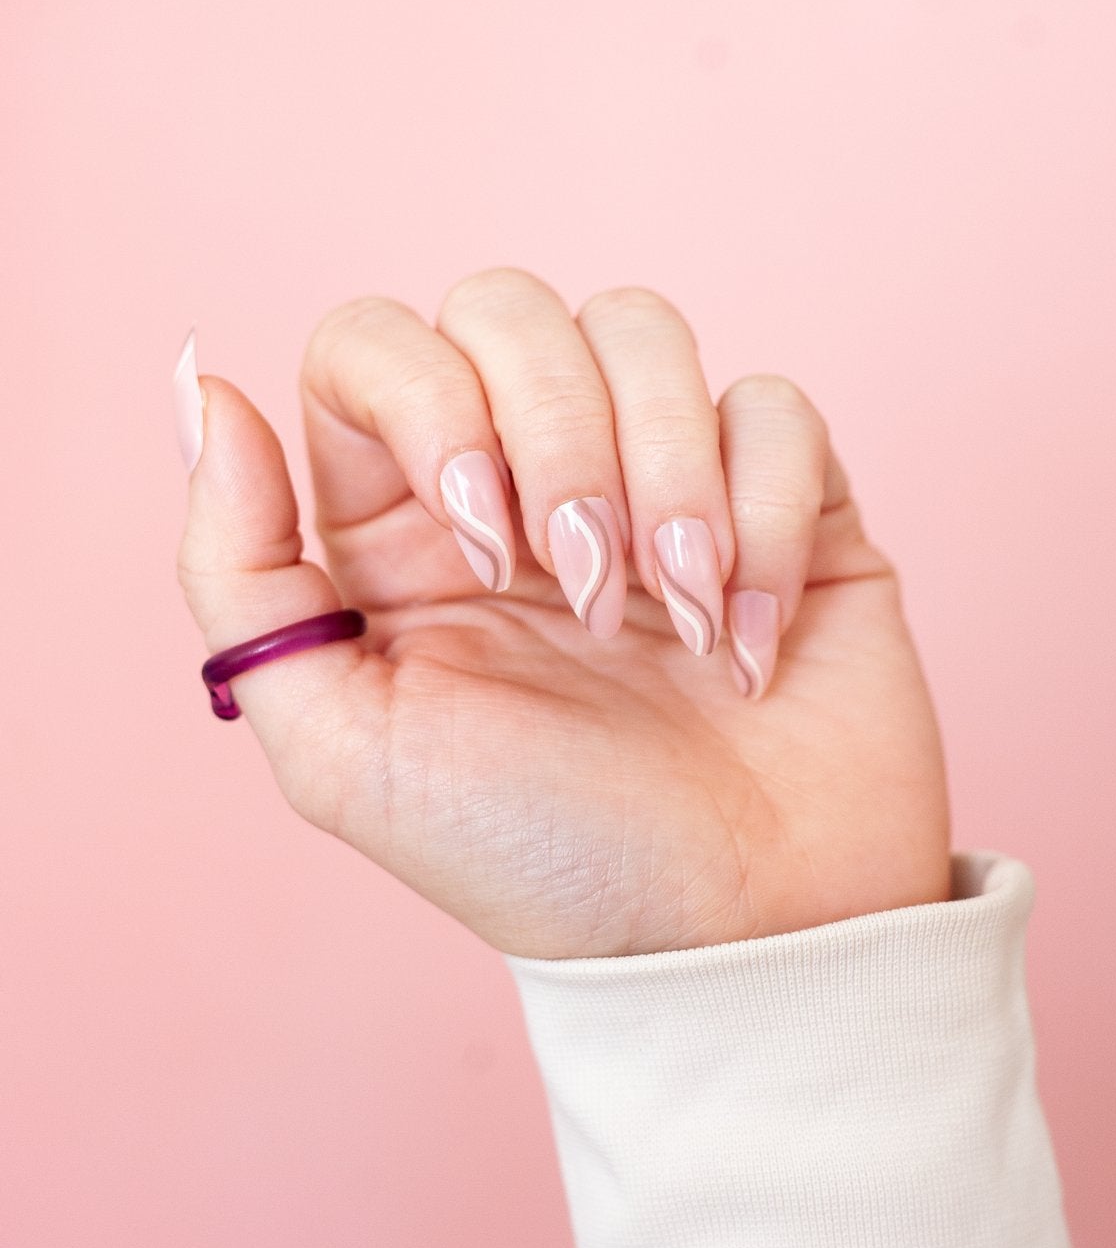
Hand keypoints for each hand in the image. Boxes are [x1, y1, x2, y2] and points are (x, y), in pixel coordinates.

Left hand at [175, 271, 951, 957]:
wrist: (734, 940)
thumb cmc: (539, 858)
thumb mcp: (346, 748)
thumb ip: (240, 571)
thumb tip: (202, 384)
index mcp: (403, 527)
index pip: (372, 344)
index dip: (428, 402)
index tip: (484, 547)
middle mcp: (523, 481)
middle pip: (509, 307)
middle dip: (558, 436)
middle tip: (589, 592)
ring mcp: (656, 480)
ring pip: (644, 330)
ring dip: (666, 472)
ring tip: (681, 614)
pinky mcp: (782, 499)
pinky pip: (772, 405)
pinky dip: (765, 515)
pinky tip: (752, 641)